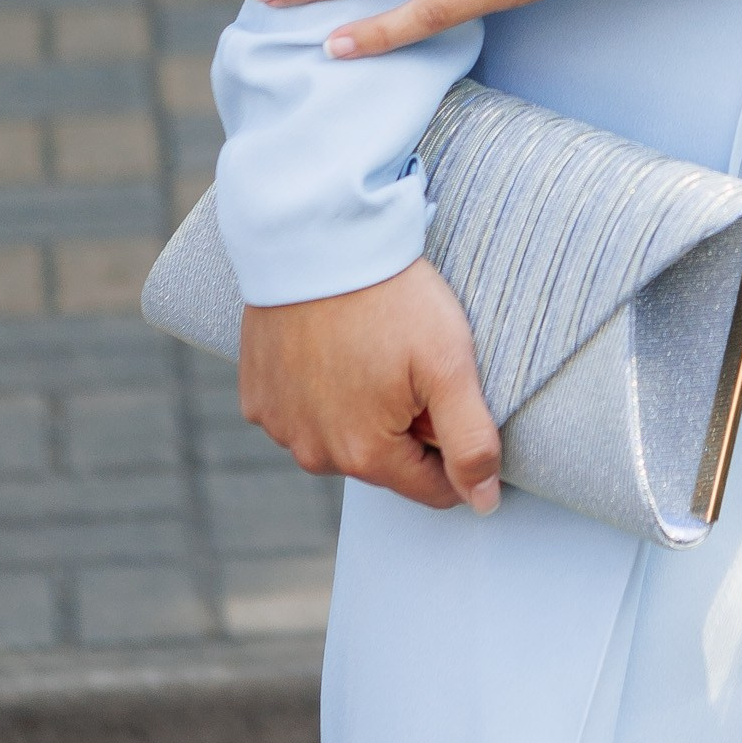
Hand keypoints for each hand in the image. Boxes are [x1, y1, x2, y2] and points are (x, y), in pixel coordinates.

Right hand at [238, 261, 501, 511]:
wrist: (316, 239)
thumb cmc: (389, 297)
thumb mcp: (449, 364)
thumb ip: (472, 442)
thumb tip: (484, 503)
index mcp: (366, 455)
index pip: (433, 488)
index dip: (453, 446)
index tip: (448, 396)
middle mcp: (315, 454)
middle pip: (385, 462)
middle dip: (406, 426)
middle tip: (408, 362)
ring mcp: (281, 426)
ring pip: (340, 438)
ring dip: (359, 410)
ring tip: (368, 349)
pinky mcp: (257, 397)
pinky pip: (301, 412)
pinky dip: (318, 390)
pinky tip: (330, 348)